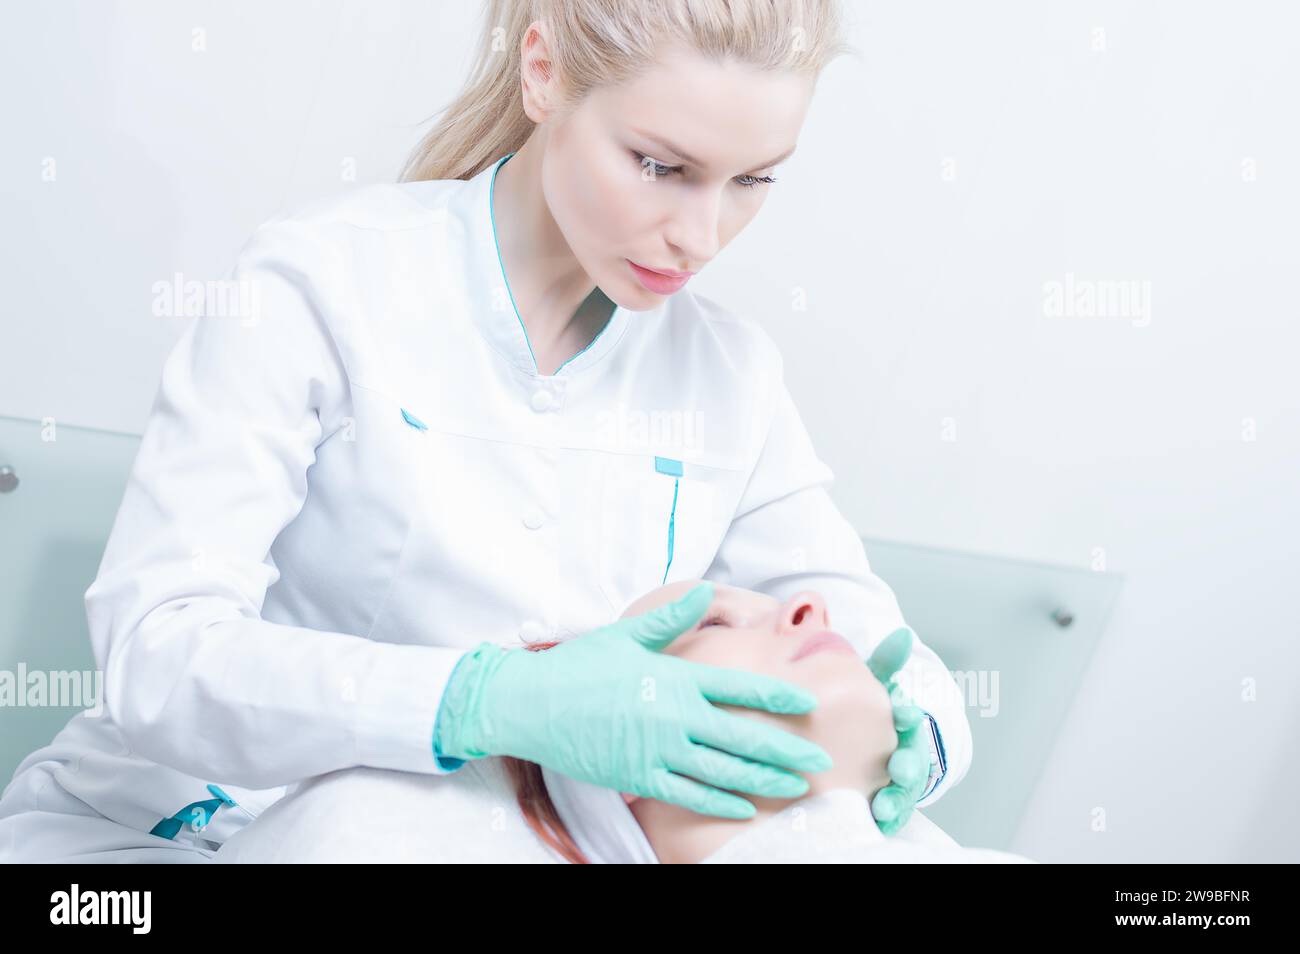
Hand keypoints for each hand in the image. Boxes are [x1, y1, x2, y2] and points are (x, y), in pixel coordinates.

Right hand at [434, 581, 833, 818]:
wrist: (529, 703)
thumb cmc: (579, 666)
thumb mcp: (625, 634)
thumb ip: (671, 619)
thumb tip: (706, 592)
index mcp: (675, 677)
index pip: (740, 687)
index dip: (778, 695)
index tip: (808, 702)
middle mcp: (674, 716)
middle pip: (743, 737)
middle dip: (785, 750)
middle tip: (819, 760)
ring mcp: (657, 750)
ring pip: (723, 772)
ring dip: (764, 781)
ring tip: (795, 788)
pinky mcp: (638, 776)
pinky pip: (688, 794)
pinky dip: (720, 802)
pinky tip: (745, 808)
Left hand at [865, 626, 930, 834]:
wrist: (868, 739)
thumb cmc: (870, 710)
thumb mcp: (874, 684)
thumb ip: (886, 662)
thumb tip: (901, 633)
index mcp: (902, 722)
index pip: (909, 717)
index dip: (907, 715)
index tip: (903, 712)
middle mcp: (906, 750)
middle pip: (913, 758)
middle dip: (908, 763)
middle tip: (898, 765)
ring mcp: (899, 779)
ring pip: (904, 790)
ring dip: (897, 797)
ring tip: (883, 803)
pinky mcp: (889, 801)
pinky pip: (892, 813)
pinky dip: (888, 818)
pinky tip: (876, 823)